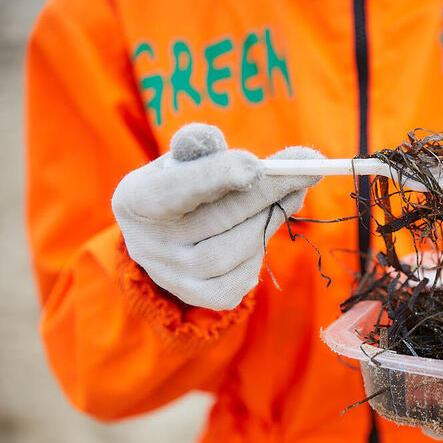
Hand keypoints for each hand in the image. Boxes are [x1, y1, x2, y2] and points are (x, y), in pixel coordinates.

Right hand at [112, 123, 322, 309]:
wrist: (166, 231)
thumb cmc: (182, 182)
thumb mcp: (183, 158)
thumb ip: (203, 145)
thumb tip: (237, 153)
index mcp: (136, 199)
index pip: (177, 189)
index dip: (217, 177)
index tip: (257, 165)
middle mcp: (147, 244)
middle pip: (217, 221)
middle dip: (269, 193)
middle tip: (305, 170)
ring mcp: (170, 276)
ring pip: (232, 254)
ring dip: (269, 221)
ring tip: (290, 196)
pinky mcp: (195, 296)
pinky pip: (238, 282)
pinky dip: (257, 255)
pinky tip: (261, 231)